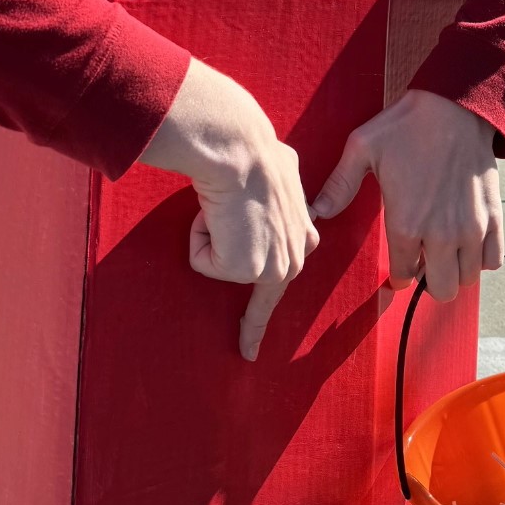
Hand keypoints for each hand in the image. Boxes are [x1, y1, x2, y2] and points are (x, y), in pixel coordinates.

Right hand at [141, 58, 318, 360]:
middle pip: (249, 287)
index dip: (256, 319)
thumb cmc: (256, 153)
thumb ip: (285, 181)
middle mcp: (295, 258)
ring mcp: (272, 267)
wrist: (241, 152)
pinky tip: (216, 211)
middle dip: (227, 273)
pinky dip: (199, 235)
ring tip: (225, 204)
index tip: (248, 353)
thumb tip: (284, 160)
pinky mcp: (246, 270)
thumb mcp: (285, 168)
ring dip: (209, 232)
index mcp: (305, 238)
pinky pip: (201, 259)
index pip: (281, 280)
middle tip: (229, 304)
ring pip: (218, 262)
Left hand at [310, 88, 502, 302]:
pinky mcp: (494, 217)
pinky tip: (467, 241)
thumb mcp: (362, 148)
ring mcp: (472, 228)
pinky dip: (480, 258)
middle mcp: (441, 234)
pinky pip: (492, 261)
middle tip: (422, 259)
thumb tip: (317, 211)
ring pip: (467, 279)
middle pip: (441, 290)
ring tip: (444, 250)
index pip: (403, 276)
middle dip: (428, 280)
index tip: (399, 266)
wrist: (454, 106)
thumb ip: (340, 184)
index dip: (399, 275)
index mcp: (405, 223)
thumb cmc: (405, 126)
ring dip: (455, 270)